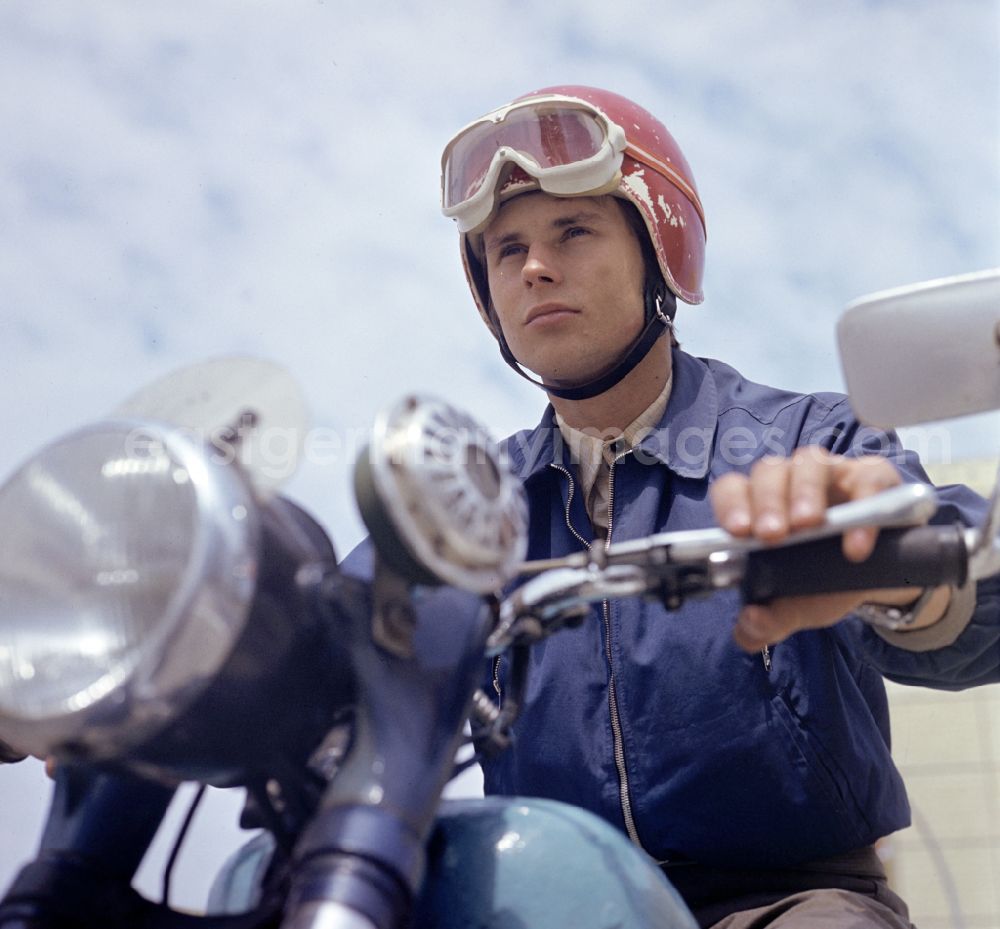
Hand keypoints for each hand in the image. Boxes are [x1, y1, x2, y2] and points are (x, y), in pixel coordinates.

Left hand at [710, 447, 932, 651]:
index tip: (738, 532)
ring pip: (809, 463)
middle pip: (768, 473)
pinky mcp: (873, 477)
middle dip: (767, 502)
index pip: (733, 489)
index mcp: (759, 506)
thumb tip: (749, 627)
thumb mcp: (797, 606)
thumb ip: (768, 620)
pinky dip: (864, 508)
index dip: (731, 505)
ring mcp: (831, 473)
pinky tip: (858, 544)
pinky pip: (867, 480)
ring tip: (810, 526)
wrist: (879, 580)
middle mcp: (789, 481)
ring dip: (804, 492)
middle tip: (773, 535)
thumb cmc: (824, 581)